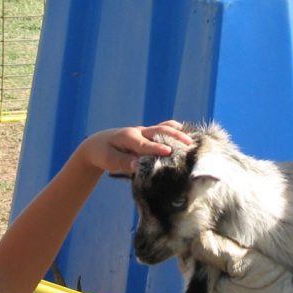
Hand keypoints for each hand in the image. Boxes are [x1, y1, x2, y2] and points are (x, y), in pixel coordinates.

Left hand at [78, 120, 192, 174]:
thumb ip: (122, 162)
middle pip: (160, 130)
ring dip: (178, 132)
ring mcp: (145, 132)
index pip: (144, 144)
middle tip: (189, 144)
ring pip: (164, 128)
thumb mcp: (108, 160)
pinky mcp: (148, 135)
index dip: (156, 148)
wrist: (98, 144)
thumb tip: (137, 165)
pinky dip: (176, 131)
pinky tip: (189, 136)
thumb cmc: (103, 153)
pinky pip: (164, 129)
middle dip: (175, 136)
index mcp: (128, 137)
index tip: (169, 152)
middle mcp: (139, 132)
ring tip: (193, 138)